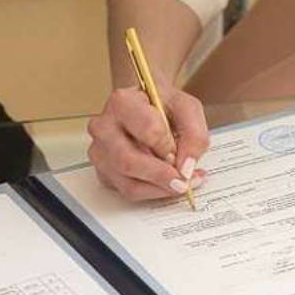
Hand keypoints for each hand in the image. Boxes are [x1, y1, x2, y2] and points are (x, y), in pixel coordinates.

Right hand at [88, 86, 208, 200]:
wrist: (150, 108)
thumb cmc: (164, 106)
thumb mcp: (187, 108)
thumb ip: (194, 135)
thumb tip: (186, 168)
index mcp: (122, 103)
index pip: (146, 130)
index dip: (167, 146)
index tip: (179, 151)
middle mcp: (104, 127)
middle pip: (128, 161)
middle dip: (161, 175)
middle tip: (183, 180)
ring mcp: (101, 152)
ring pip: (128, 183)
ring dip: (160, 188)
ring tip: (181, 183)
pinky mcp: (104, 172)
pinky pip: (128, 191)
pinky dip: (153, 192)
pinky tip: (167, 184)